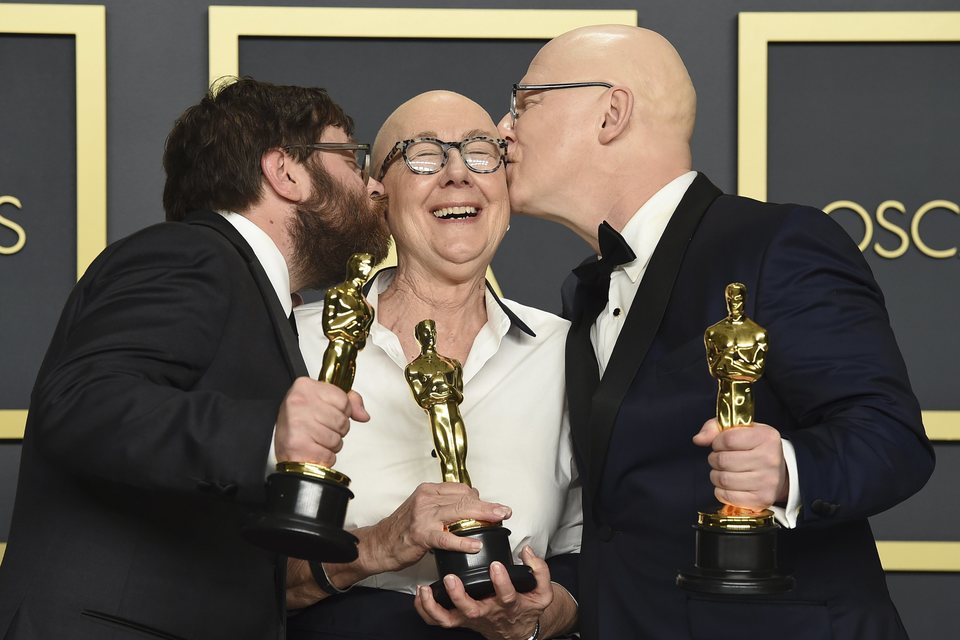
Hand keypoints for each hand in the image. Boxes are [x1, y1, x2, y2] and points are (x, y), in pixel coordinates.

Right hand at [274, 377, 369, 466]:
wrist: (284, 449)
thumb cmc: (300, 425)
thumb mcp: (321, 403)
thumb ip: (347, 402)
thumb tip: (363, 414)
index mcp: (305, 387)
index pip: (343, 399)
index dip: (342, 411)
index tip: (328, 413)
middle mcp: (300, 403)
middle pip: (342, 420)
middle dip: (338, 429)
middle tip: (321, 429)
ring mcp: (299, 424)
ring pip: (337, 438)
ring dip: (332, 444)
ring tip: (316, 440)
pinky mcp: (299, 445)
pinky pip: (329, 454)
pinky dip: (325, 456)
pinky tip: (314, 450)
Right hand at [366, 483, 512, 573]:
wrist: (379, 544)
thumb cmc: (403, 529)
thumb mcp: (423, 508)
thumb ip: (443, 504)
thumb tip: (471, 504)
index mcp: (428, 490)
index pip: (461, 488)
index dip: (479, 498)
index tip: (493, 506)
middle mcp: (426, 499)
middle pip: (464, 498)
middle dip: (488, 505)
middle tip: (505, 511)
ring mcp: (423, 516)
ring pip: (459, 513)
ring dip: (482, 517)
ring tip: (498, 520)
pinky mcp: (421, 535)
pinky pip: (446, 538)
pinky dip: (463, 542)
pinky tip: (475, 546)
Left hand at [414, 546, 554, 639]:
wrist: (517, 630)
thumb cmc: (526, 607)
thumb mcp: (542, 592)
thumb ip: (539, 570)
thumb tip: (527, 551)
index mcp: (508, 605)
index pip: (506, 595)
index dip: (501, 581)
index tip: (496, 565)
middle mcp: (487, 613)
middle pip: (471, 610)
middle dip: (459, 595)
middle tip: (451, 578)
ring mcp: (471, 618)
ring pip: (450, 619)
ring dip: (435, 606)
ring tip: (426, 588)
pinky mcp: (459, 620)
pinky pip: (439, 621)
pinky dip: (426, 610)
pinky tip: (420, 594)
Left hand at [693, 418, 787, 509]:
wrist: (779, 473)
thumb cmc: (755, 448)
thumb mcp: (740, 430)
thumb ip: (715, 428)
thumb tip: (698, 439)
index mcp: (766, 437)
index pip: (727, 439)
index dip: (717, 442)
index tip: (720, 444)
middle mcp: (770, 459)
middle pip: (723, 460)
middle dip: (715, 459)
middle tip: (721, 459)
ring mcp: (767, 481)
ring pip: (723, 479)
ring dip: (716, 475)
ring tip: (724, 471)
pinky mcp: (762, 499)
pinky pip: (727, 496)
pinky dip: (721, 491)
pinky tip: (729, 485)